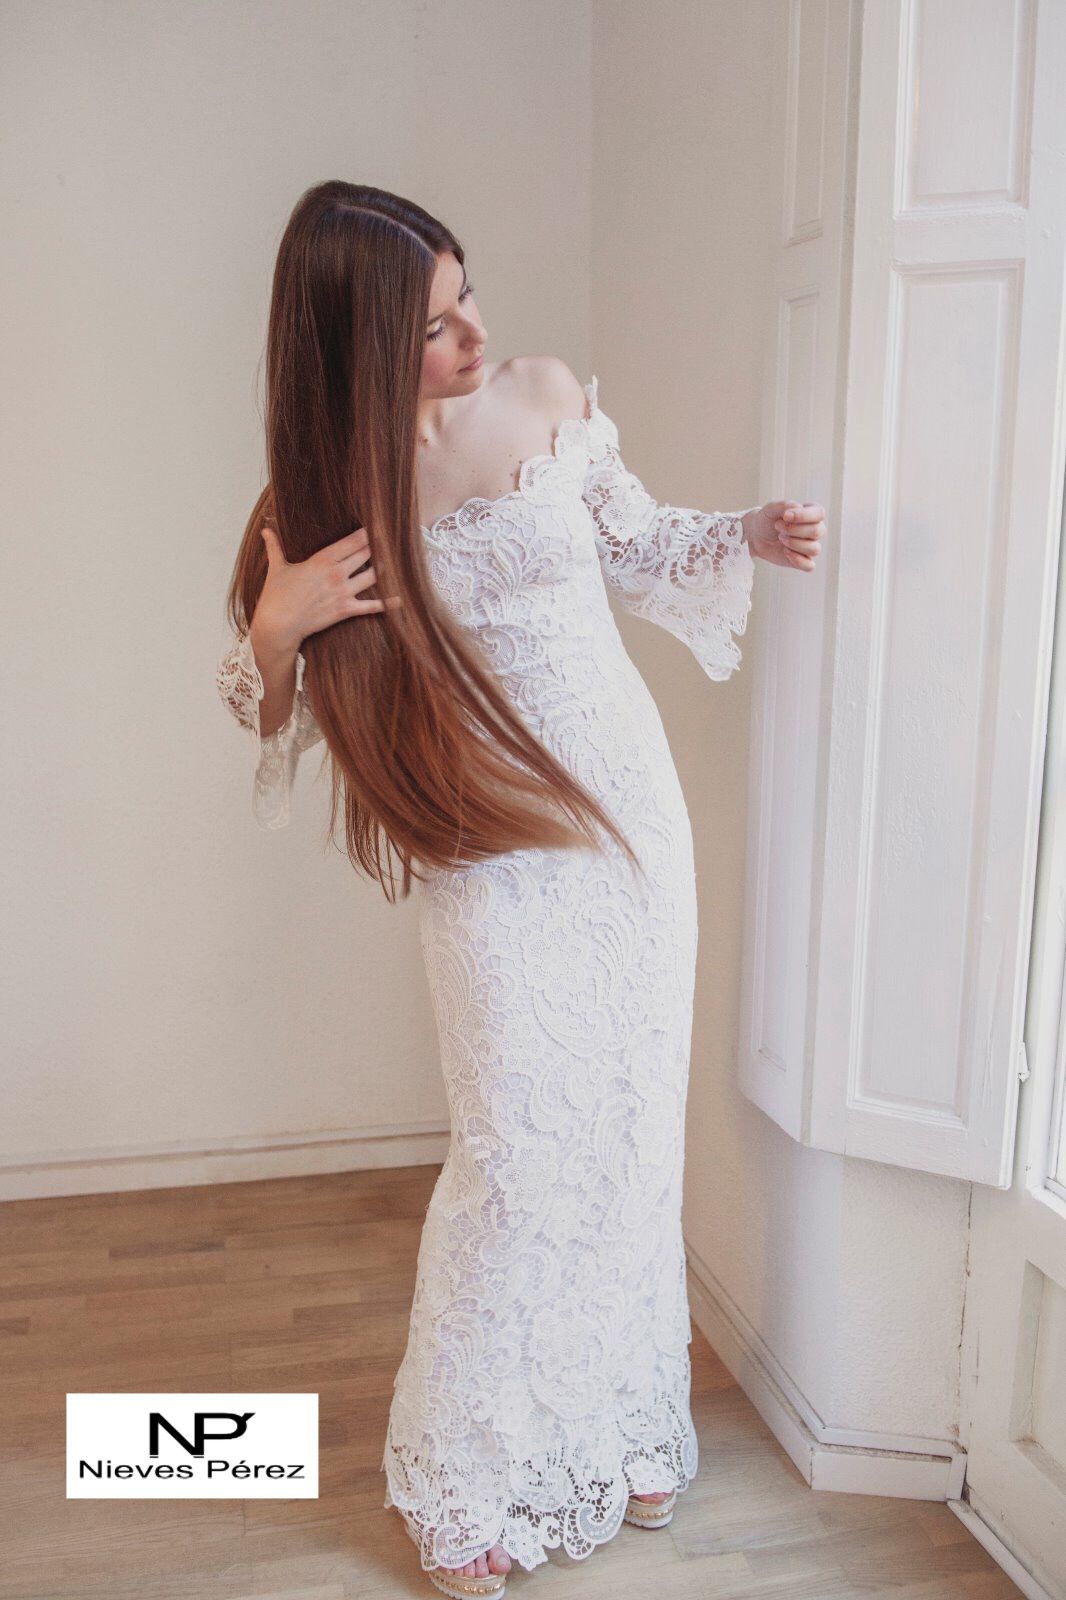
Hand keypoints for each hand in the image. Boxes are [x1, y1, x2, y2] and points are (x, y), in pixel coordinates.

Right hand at [251, 522, 402, 654]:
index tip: (381, 523)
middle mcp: (337, 573)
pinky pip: (372, 606)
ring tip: (400, 561)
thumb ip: (274, 547)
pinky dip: (388, 603)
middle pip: (367, 554)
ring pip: (374, 576)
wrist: (278, 625)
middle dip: (381, 546)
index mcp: (323, 559)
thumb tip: (266, 529)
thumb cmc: (276, 596)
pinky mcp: (345, 610)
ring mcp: (343, 592)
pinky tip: (402, 598)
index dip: (370, 531)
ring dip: (386, 568)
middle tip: (395, 538)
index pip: (354, 540)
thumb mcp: (276, 568)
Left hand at [745, 502, 825, 571]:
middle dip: (794, 530)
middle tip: (777, 526)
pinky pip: (809, 566)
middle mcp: (814, 530)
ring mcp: (810, 546)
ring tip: (781, 538)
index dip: (804, 516)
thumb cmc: (767, 520)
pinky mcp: (803, 560)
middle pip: (817, 531)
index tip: (785, 516)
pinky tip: (785, 552)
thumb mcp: (771, 508)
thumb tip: (798, 507)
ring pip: (815, 549)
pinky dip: (798, 560)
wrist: (757, 536)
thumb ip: (785, 505)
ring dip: (795, 544)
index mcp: (811, 513)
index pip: (819, 514)